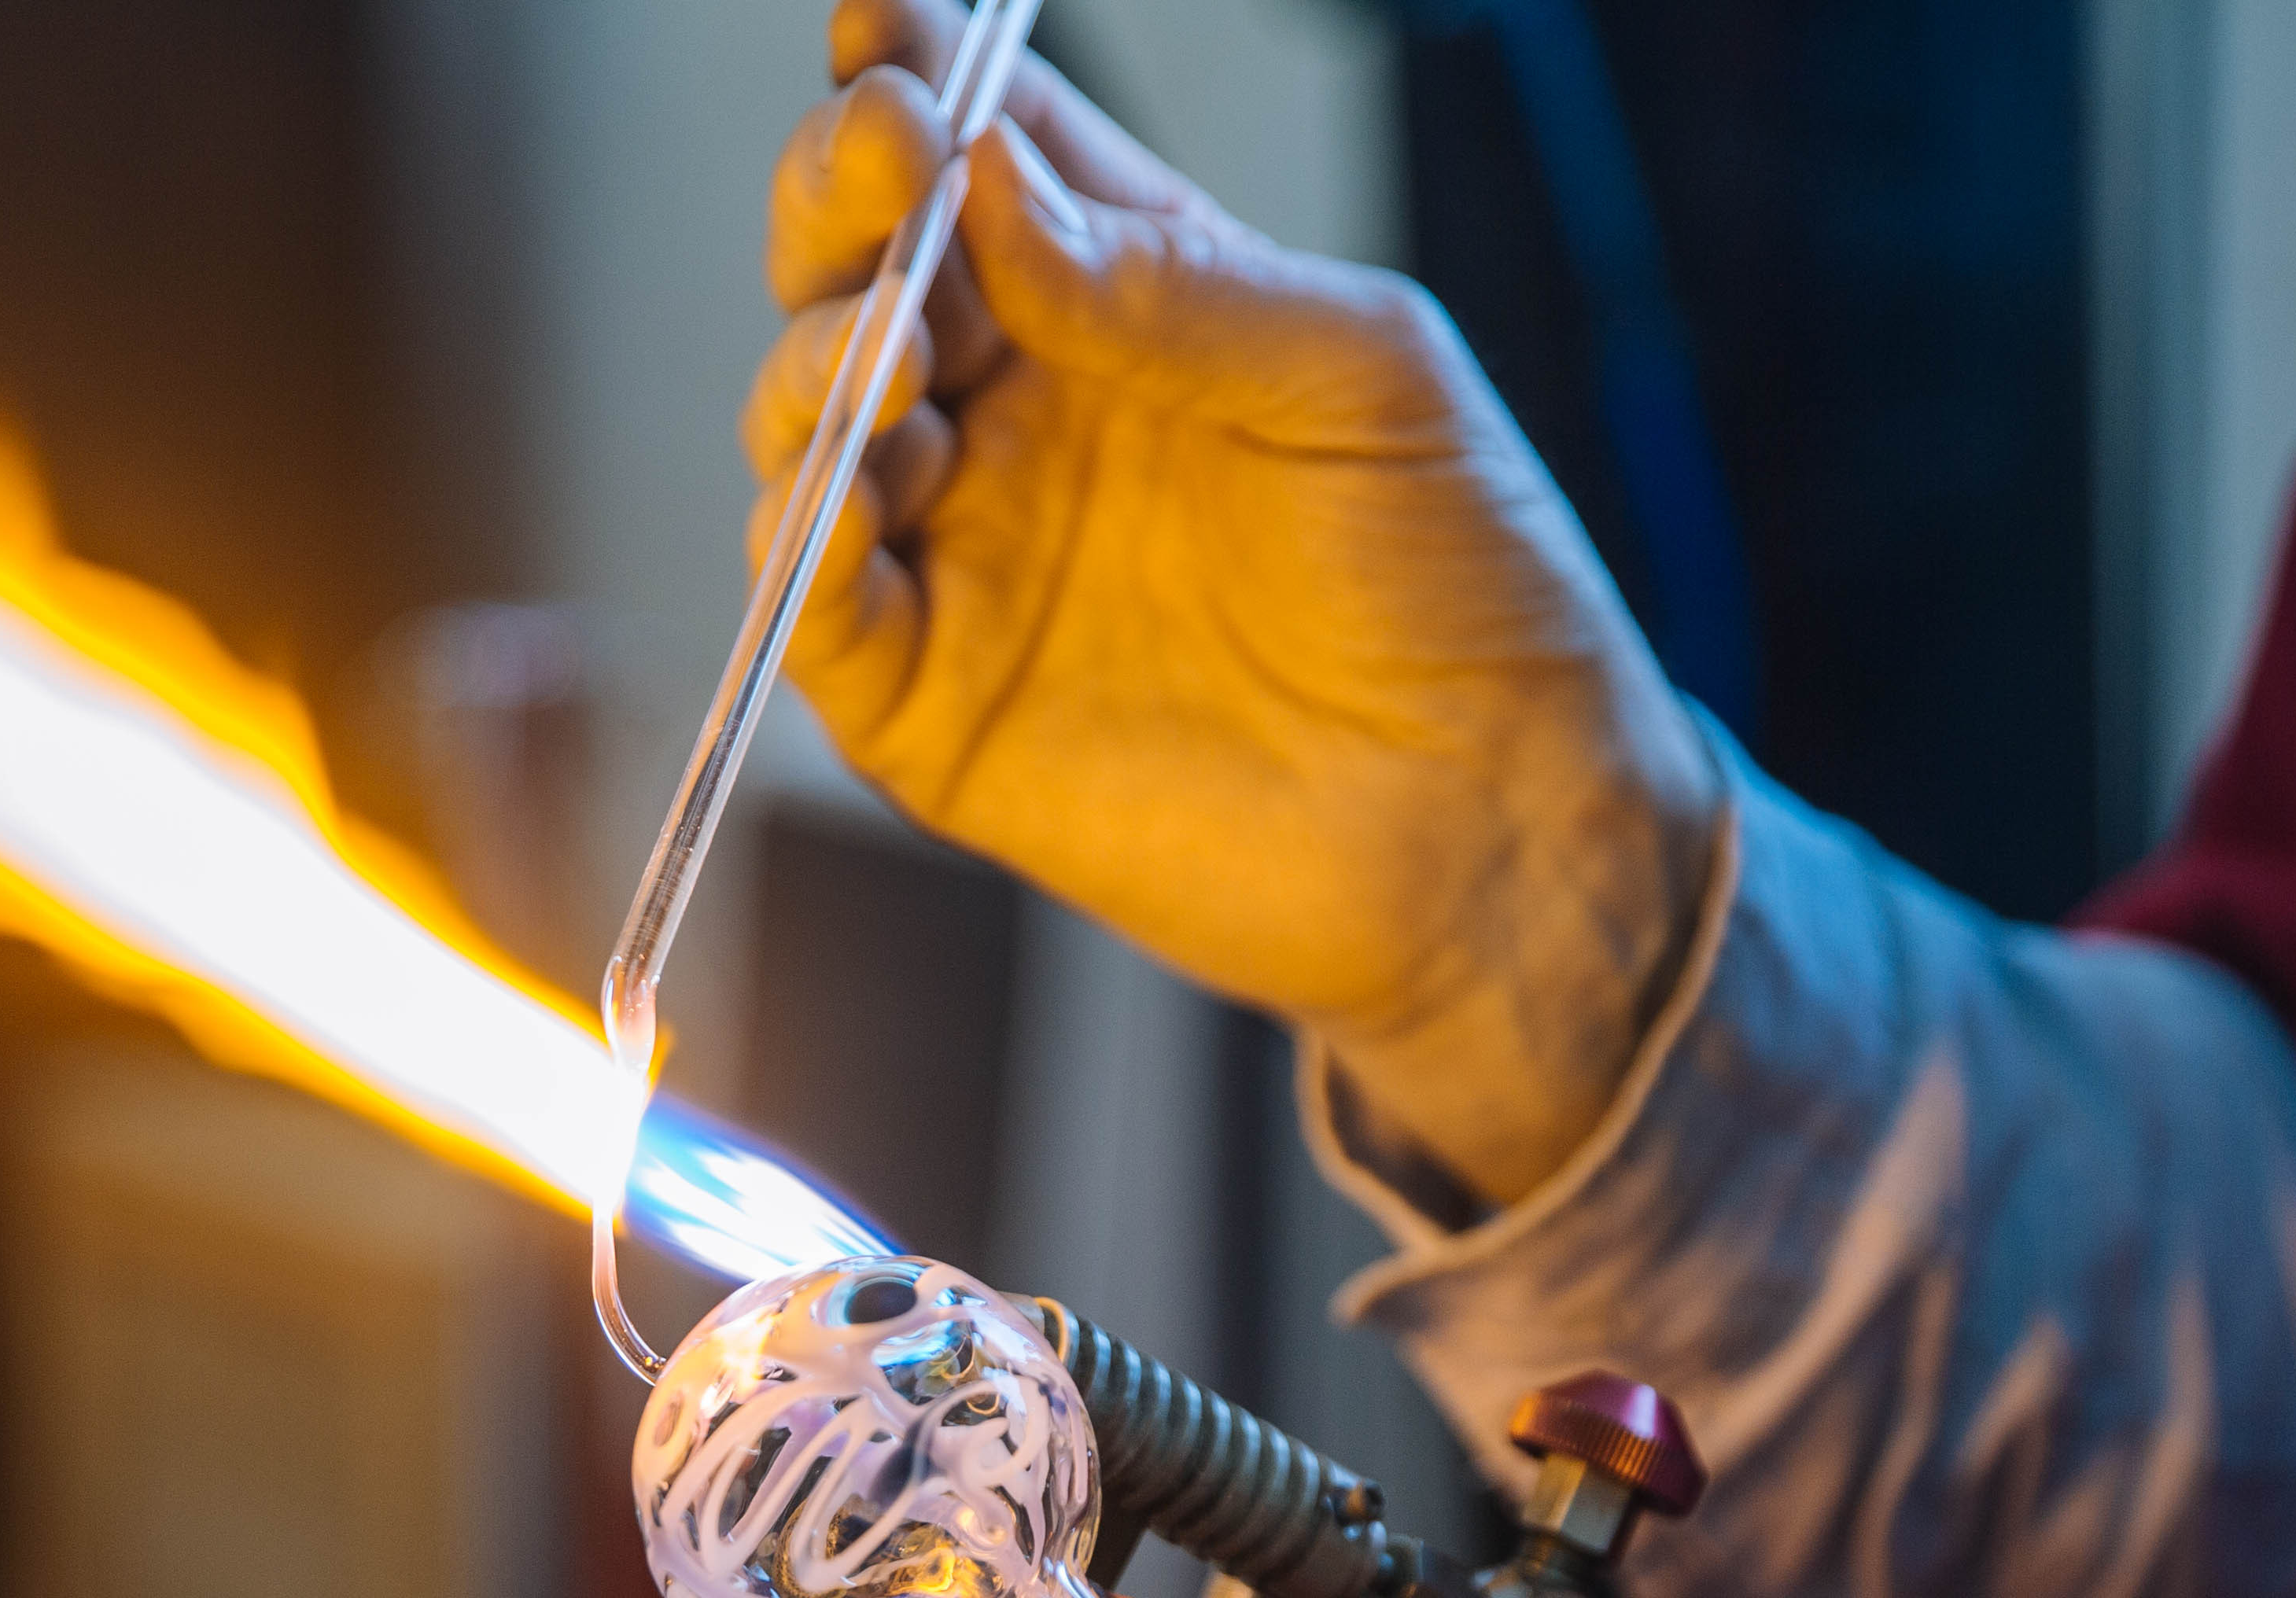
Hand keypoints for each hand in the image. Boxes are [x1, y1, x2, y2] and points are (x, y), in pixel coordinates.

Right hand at [754, 0, 1717, 1204]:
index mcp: (1128, 305)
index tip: (882, 29)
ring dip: (816, 365)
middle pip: (864, 272)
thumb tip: (996, 181)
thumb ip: (1177, 282)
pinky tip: (840, 495)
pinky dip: (799, 546)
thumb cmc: (1462, 585)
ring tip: (886, 346)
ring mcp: (968, 557)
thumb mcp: (1360, 375)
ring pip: (811, 428)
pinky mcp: (934, 708)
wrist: (1496, 820)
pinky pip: (814, 615)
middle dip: (838, 201)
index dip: (915, 81)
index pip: (987, 158)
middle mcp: (1024, 418)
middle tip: (876, 162)